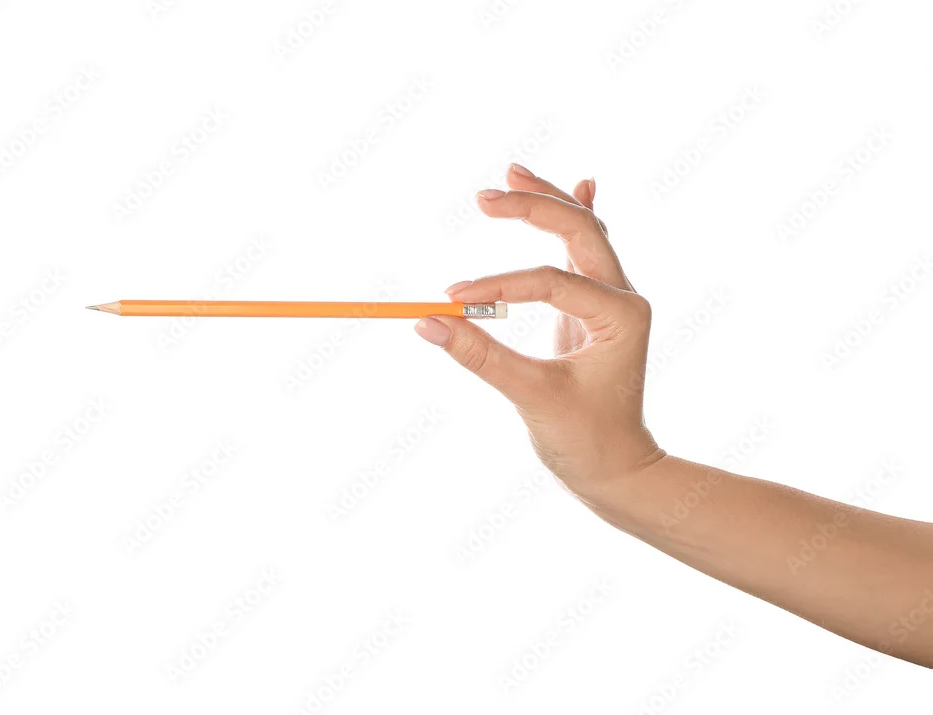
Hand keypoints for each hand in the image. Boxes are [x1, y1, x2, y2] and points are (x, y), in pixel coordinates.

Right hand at [415, 164, 663, 506]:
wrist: (619, 469)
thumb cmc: (585, 441)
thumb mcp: (530, 397)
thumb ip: (479, 356)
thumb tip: (426, 321)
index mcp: (620, 317)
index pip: (551, 282)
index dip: (497, 286)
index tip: (451, 298)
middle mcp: (623, 298)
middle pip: (581, 229)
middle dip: (533, 207)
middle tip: (483, 197)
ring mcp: (612, 300)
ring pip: (585, 232)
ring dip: (549, 201)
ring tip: (512, 171)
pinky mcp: (594, 307)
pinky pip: (586, 252)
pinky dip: (575, 220)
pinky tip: (577, 186)